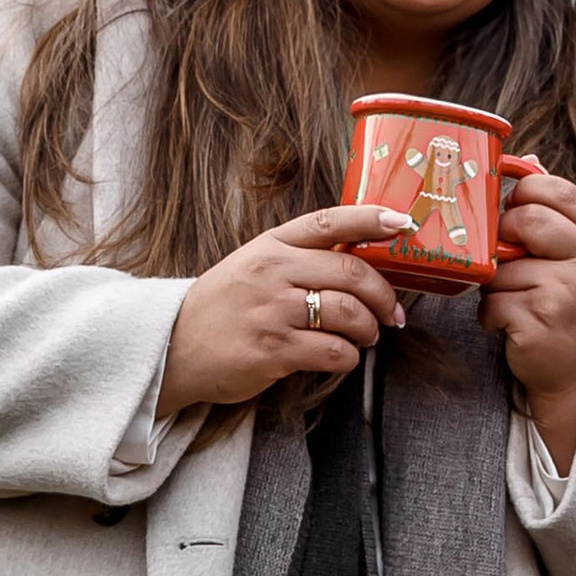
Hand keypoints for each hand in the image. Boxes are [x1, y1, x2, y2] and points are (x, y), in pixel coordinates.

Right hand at [157, 205, 412, 415]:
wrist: (173, 346)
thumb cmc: (223, 308)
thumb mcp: (254, 267)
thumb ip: (299, 259)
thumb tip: (358, 262)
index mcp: (271, 246)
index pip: (329, 222)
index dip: (371, 219)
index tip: (402, 222)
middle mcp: (273, 272)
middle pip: (351, 273)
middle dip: (384, 295)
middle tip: (393, 313)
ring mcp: (272, 311)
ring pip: (348, 313)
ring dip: (369, 329)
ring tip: (367, 337)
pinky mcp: (273, 350)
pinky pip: (333, 351)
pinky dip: (348, 357)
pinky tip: (342, 357)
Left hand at [484, 161, 575, 469]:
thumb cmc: (565, 303)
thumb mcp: (569, 252)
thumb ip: (550, 209)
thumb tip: (529, 160)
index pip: (553, 188)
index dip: (524, 196)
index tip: (516, 216)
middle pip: (523, 218)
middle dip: (505, 240)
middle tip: (514, 263)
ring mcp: (567, 291)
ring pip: (500, 267)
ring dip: (497, 288)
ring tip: (520, 304)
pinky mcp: (541, 321)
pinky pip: (492, 303)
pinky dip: (492, 317)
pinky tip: (515, 325)